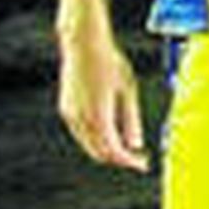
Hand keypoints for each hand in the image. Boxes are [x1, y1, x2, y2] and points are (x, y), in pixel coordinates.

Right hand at [57, 27, 148, 171]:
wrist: (83, 43)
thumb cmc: (110, 63)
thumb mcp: (128, 91)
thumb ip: (131, 121)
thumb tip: (136, 145)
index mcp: (99, 117)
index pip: (114, 152)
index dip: (130, 162)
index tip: (143, 164)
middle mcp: (81, 119)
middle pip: (99, 153)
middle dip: (119, 158)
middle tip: (137, 157)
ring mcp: (70, 115)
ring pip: (88, 145)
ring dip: (106, 150)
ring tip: (126, 145)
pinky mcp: (66, 109)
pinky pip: (81, 133)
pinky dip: (95, 139)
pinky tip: (109, 132)